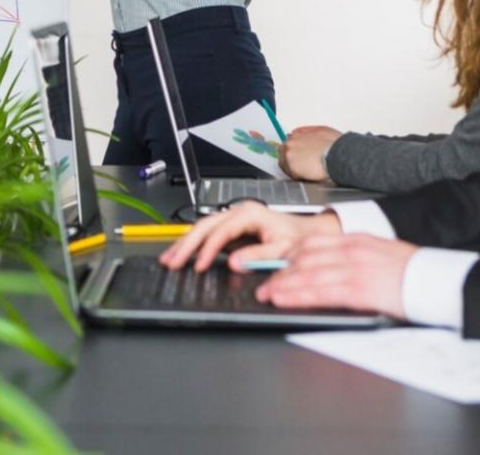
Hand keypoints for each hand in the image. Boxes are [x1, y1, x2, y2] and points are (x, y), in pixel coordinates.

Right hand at [159, 201, 340, 272]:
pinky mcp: (232, 228)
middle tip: (172, 261)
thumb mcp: (283, 249)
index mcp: (250, 214)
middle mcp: (239, 212)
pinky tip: (183, 253)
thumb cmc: (299, 239)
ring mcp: (233, 219)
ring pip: (202, 228)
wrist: (309, 233)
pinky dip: (193, 244)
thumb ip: (259, 255)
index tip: (199, 266)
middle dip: (186, 244)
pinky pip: (208, 234)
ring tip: (169, 258)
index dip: (208, 250)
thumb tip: (234, 262)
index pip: (221, 232)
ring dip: (185, 243)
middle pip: (205, 226)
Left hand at [254, 233, 414, 319]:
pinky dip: (297, 294)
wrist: (439, 279)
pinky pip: (320, 291)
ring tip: (266, 292)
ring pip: (307, 273)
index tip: (276, 260)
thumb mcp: (383, 254)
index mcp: (357, 240)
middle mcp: (352, 250)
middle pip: (304, 256)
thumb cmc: (416, 272)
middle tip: (262, 279)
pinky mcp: (359, 289)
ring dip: (282, 283)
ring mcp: (354, 269)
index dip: (289, 252)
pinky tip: (284, 298)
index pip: (313, 241)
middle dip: (279, 269)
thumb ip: (357, 256)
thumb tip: (336, 266)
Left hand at [279, 126, 340, 181]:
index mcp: (296, 136)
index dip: (294, 150)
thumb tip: (297, 132)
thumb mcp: (321, 130)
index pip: (287, 143)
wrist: (338, 157)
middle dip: (291, 158)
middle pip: (283, 153)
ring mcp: (289, 156)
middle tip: (302, 164)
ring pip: (284, 164)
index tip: (299, 155)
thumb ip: (306, 131)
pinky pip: (289, 174)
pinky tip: (306, 174)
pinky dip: (295, 175)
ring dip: (292, 166)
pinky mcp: (292, 168)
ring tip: (305, 170)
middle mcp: (290, 144)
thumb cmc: (334, 145)